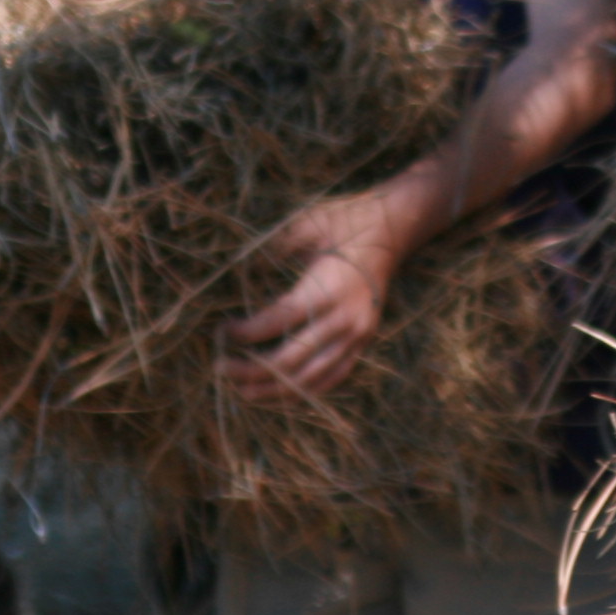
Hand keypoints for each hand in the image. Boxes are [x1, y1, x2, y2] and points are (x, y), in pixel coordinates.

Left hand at [223, 187, 418, 401]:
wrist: (392, 227)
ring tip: (245, 392)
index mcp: (329, 289)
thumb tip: (238, 272)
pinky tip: (284, 394)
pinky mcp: (365, 341)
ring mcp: (359, 334)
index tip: (223, 332)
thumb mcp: (306, 224)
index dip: (248, 332)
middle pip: (293, 359)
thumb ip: (274, 249)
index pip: (280, 320)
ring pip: (313, 377)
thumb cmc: (345, 220)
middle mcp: (346, 318)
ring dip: (277, 390)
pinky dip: (309, 390)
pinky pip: (336, 376)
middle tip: (223, 369)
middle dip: (254, 370)